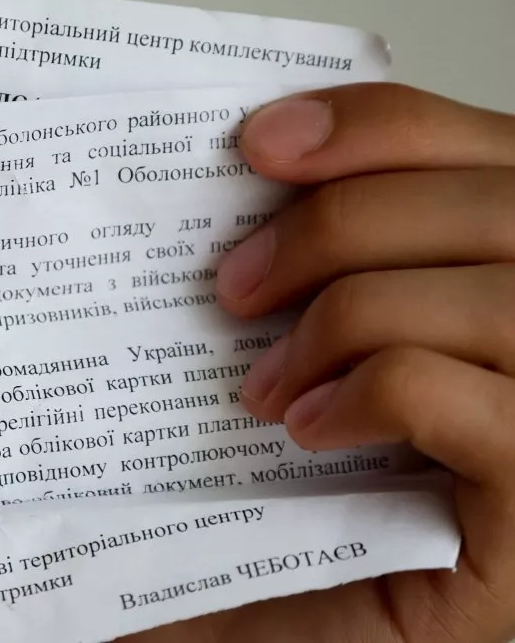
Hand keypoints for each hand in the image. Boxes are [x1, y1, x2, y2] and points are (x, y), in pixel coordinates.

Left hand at [120, 83, 514, 642]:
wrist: (365, 629)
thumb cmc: (358, 512)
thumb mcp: (346, 368)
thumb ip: (337, 269)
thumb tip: (247, 163)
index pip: (482, 148)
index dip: (376, 124)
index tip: (259, 143)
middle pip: (493, 207)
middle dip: (337, 225)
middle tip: (230, 286)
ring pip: (493, 298)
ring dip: (347, 318)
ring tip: (261, 383)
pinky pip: (468, 399)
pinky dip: (375, 393)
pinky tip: (309, 429)